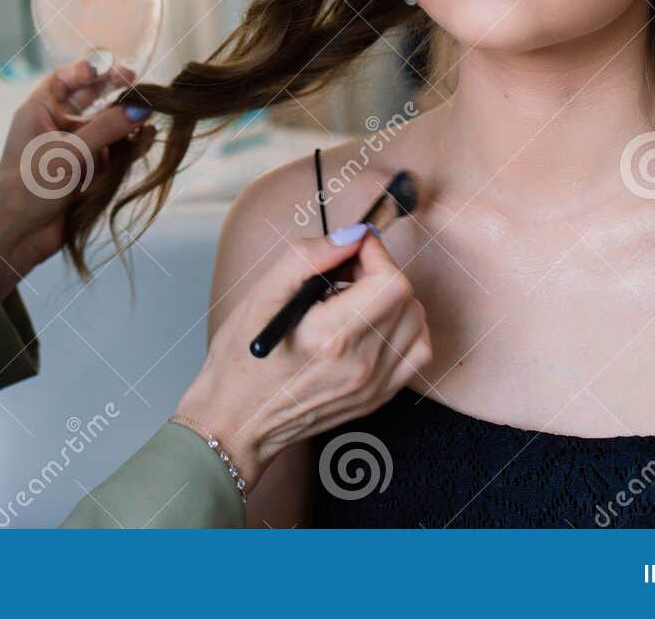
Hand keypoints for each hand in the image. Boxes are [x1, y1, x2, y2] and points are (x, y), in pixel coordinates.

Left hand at [0, 58, 154, 299]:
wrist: (16, 236)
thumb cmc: (30, 187)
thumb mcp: (68, 153)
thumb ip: (106, 129)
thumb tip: (141, 109)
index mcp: (37, 112)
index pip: (64, 78)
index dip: (88, 69)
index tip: (116, 69)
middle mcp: (53, 127)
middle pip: (88, 99)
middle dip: (113, 92)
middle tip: (139, 85)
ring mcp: (70, 150)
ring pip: (103, 127)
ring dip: (124, 122)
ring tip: (148, 115)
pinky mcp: (83, 173)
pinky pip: (110, 153)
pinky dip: (127, 147)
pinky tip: (146, 140)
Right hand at [172, 230, 430, 491]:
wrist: (238, 419)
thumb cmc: (242, 359)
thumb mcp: (262, 296)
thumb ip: (308, 257)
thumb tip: (351, 236)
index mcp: (332, 338)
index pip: (390, 282)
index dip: (375, 254)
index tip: (353, 249)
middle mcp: (361, 365)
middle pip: (406, 299)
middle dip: (380, 273)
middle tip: (344, 275)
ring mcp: (373, 385)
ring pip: (416, 323)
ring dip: (394, 300)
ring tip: (355, 301)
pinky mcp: (378, 397)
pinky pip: (416, 352)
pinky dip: (403, 328)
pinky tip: (372, 324)